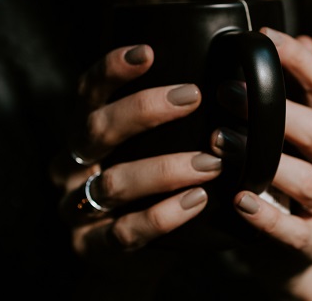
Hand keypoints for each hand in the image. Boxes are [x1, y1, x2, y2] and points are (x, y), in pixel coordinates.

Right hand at [49, 45, 221, 260]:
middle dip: (144, 109)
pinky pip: (125, 230)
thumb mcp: (154, 148)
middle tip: (193, 96)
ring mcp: (75, 207)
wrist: (128, 259)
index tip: (148, 52)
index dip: (112, 69)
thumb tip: (240, 76)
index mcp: (85, 132)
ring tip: (211, 162)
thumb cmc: (152, 188)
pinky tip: (196, 201)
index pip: (88, 91)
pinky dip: (163, 215)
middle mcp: (71, 164)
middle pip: (96, 128)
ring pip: (113, 182)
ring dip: (165, 168)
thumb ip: (179, 119)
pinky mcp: (91, 246)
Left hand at [225, 28, 311, 298]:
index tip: (262, 35)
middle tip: (226, 93)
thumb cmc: (275, 184)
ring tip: (220, 144)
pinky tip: (240, 200)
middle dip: (276, 110)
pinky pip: (298, 232)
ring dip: (266, 161)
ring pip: (310, 181)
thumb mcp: (279, 139)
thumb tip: (295, 37)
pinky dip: (269, 217)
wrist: (291, 256)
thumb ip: (283, 95)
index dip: (298, 58)